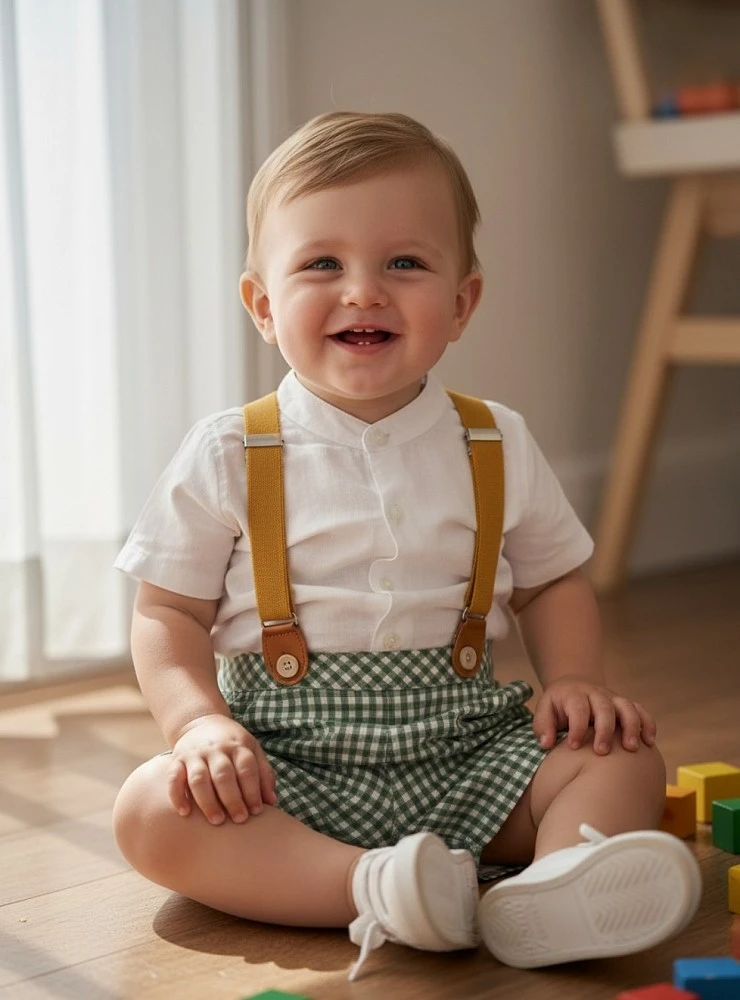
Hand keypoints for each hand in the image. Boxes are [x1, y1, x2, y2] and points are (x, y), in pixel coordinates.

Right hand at [167, 714, 277, 823]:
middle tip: (239, 820)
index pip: (246, 769)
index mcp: (238, 746)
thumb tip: (272, 802)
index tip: (257, 811)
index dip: (253, 791)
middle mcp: (216, 749)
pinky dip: (177, 795)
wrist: (201, 722)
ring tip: (217, 820)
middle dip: (232, 799)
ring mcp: (195, 754)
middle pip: (223, 775)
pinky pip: (174, 778)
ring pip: (199, 778)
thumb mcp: (253, 750)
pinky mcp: (176, 760)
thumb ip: (264, 774)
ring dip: (208, 801)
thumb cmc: (232, 744)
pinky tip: (184, 813)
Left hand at [533, 675, 656, 754]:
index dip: (577, 727)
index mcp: (574, 695)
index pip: (578, 708)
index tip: (573, 746)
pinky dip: (647, 724)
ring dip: (631, 726)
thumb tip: (546, 743)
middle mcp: (596, 694)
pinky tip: (649, 742)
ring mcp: (613, 698)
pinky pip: (641, 710)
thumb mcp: (545, 710)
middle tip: (601, 752)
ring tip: (632, 748)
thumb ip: (543, 726)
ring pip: (627, 707)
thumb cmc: (558, 706)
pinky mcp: (626, 705)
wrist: (575, 686)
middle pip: (604, 707)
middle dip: (605, 729)